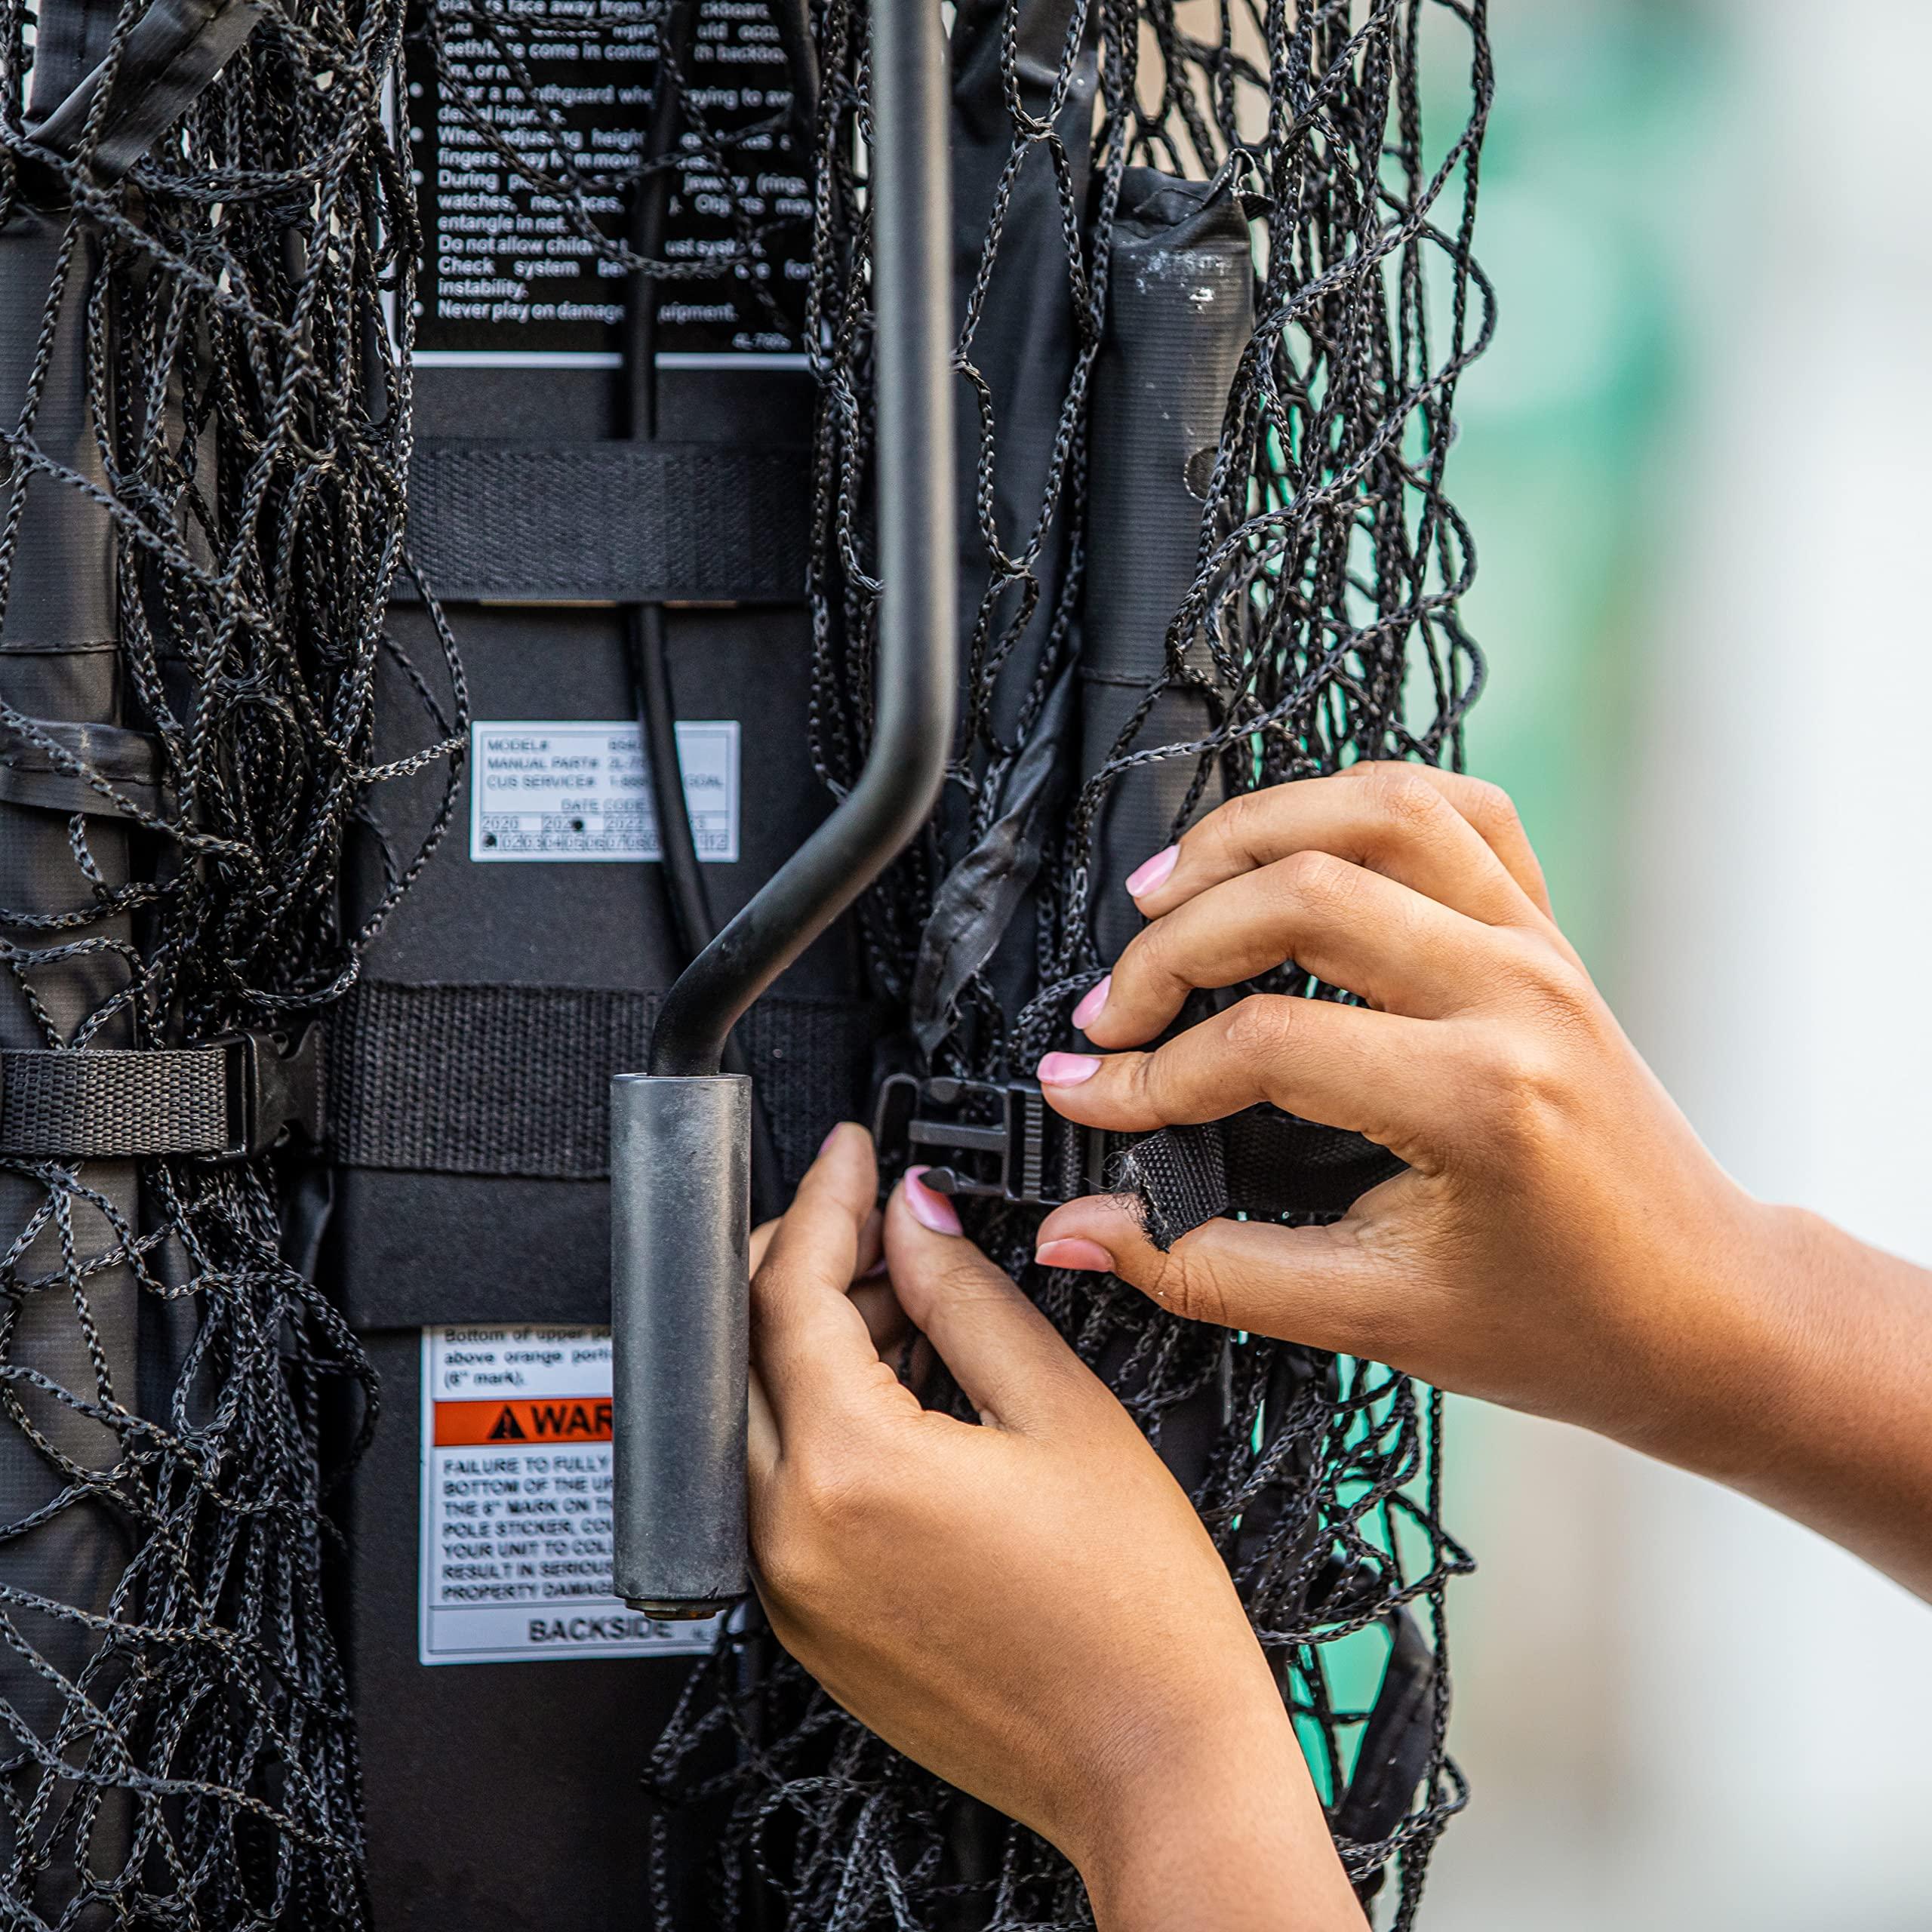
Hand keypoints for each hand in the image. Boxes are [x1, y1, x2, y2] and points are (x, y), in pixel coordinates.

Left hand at [747, 1127, 1366, 1929]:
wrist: (1153, 1764)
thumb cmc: (1135, 1614)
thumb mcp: (1063, 1410)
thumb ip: (966, 1293)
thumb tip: (916, 1217)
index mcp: (850, 1469)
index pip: (789, 1289)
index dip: (824, 1200)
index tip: (852, 1155)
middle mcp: (791, 1534)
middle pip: (746, 1347)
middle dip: (809, 1262)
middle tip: (889, 1223)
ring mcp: (790, 1589)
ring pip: (756, 1416)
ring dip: (818, 1342)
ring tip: (920, 1308)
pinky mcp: (808, 1625)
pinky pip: (780, 1486)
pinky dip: (824, 1419)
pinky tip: (909, 1392)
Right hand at [1030, 763, 1931, 1592]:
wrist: (1704, 1307)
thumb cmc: (1558, 1326)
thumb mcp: (1371, 1318)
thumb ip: (1206, 1269)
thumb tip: (1075, 1230)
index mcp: (1477, 1099)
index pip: (1263, 1043)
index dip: (1149, 1076)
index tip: (1087, 1100)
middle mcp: (1512, 992)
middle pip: (1303, 893)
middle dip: (1174, 947)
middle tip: (1111, 1015)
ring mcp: (1538, 944)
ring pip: (1376, 810)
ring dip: (1250, 833)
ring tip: (1163, 894)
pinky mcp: (1547, 928)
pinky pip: (1456, 808)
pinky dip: (1358, 801)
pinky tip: (1291, 846)